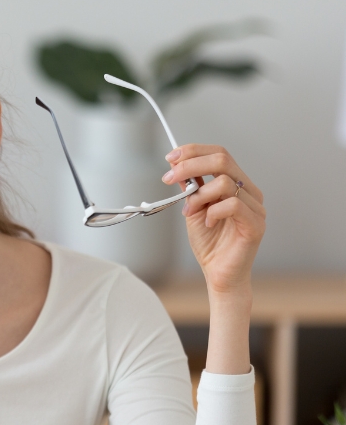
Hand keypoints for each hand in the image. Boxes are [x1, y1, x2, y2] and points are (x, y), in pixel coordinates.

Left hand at [163, 144, 265, 294]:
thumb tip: (175, 163)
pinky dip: (212, 212)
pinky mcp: (256, 224)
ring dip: (199, 195)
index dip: (194, 151)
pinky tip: (207, 223)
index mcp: (237, 184)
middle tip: (169, 177)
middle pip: (223, 160)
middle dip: (190, 165)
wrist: (218, 273)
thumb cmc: (209, 243)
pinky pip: (232, 205)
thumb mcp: (193, 208)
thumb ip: (189, 186)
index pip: (219, 154)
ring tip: (190, 211)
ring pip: (225, 182)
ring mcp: (256, 207)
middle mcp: (249, 192)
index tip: (171, 157)